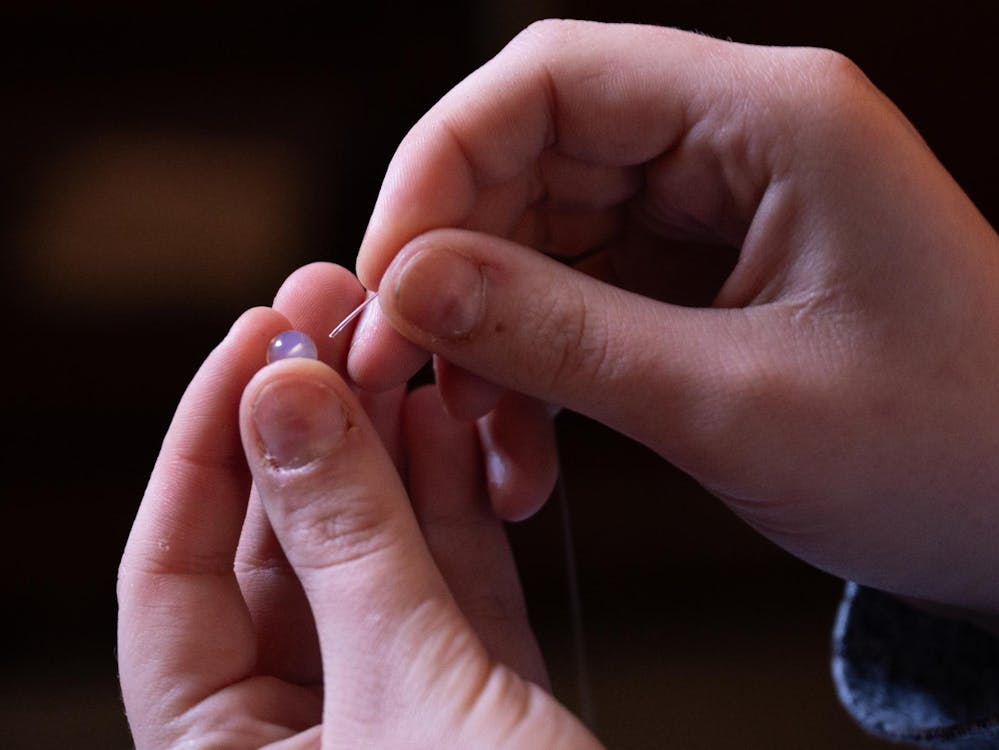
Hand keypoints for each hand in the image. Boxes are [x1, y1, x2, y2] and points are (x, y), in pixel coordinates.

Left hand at [116, 267, 601, 747]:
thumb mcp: (410, 697)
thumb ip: (347, 543)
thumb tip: (281, 399)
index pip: (172, 573)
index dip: (207, 442)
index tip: (255, 336)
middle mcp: (296, 737)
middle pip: (281, 547)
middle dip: (310, 425)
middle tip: (338, 312)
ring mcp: (392, 712)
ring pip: (373, 553)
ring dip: (387, 448)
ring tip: (402, 350)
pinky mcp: (478, 701)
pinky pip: (447, 584)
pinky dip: (448, 503)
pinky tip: (448, 423)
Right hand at [349, 20, 998, 617]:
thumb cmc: (943, 453)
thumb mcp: (731, 402)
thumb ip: (558, 336)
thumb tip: (410, 286)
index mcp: (773, 119)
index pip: (548, 80)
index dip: (438, 166)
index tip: (384, 276)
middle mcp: (739, 138)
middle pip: (534, 156)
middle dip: (454, 264)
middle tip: (407, 368)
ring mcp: (721, 203)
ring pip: (546, 231)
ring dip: (492, 330)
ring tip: (484, 436)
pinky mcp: (708, 268)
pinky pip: (582, 288)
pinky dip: (538, 359)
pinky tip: (527, 440)